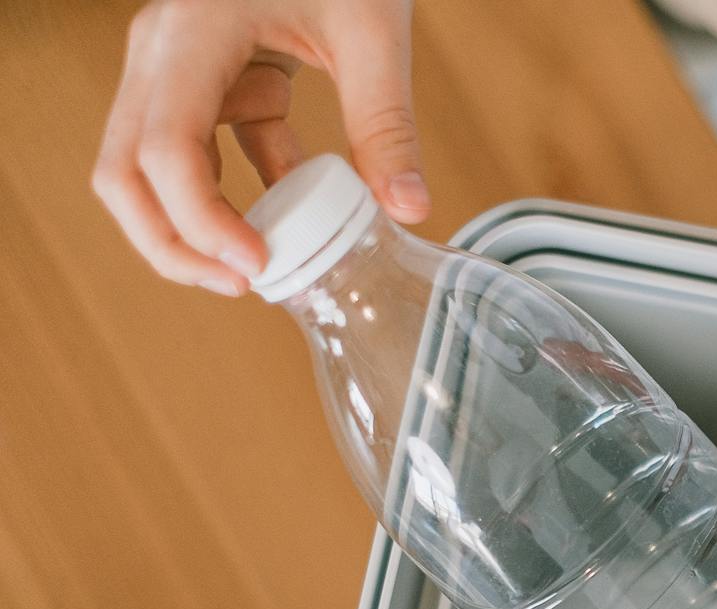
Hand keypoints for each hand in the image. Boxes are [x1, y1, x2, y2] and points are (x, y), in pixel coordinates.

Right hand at [93, 0, 425, 296]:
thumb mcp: (372, 30)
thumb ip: (388, 122)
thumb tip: (409, 208)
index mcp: (191, 34)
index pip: (165, 149)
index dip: (201, 222)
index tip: (258, 268)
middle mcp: (163, 53)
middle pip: (124, 172)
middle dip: (172, 244)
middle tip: (243, 287)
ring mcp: (177, 68)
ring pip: (146, 170)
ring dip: (193, 228)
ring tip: (260, 274)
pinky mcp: (209, 81)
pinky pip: (204, 155)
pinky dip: (237, 197)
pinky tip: (293, 226)